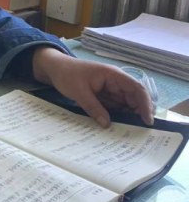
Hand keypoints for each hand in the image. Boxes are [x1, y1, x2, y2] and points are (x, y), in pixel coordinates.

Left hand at [32, 47, 154, 126]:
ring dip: (130, 116)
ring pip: (127, 104)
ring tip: (132, 132)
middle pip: (135, 98)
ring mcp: (111, 89)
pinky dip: (119, 116)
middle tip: (142, 130)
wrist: (55, 69)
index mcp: (113, 75)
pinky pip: (116, 107)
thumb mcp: (79, 92)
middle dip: (140, 113)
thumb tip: (107, 125)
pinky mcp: (105, 95)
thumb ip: (93, 107)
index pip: (137, 88)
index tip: (147, 120)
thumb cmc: (67, 75)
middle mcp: (116, 82)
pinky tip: (119, 127)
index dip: (145, 104)